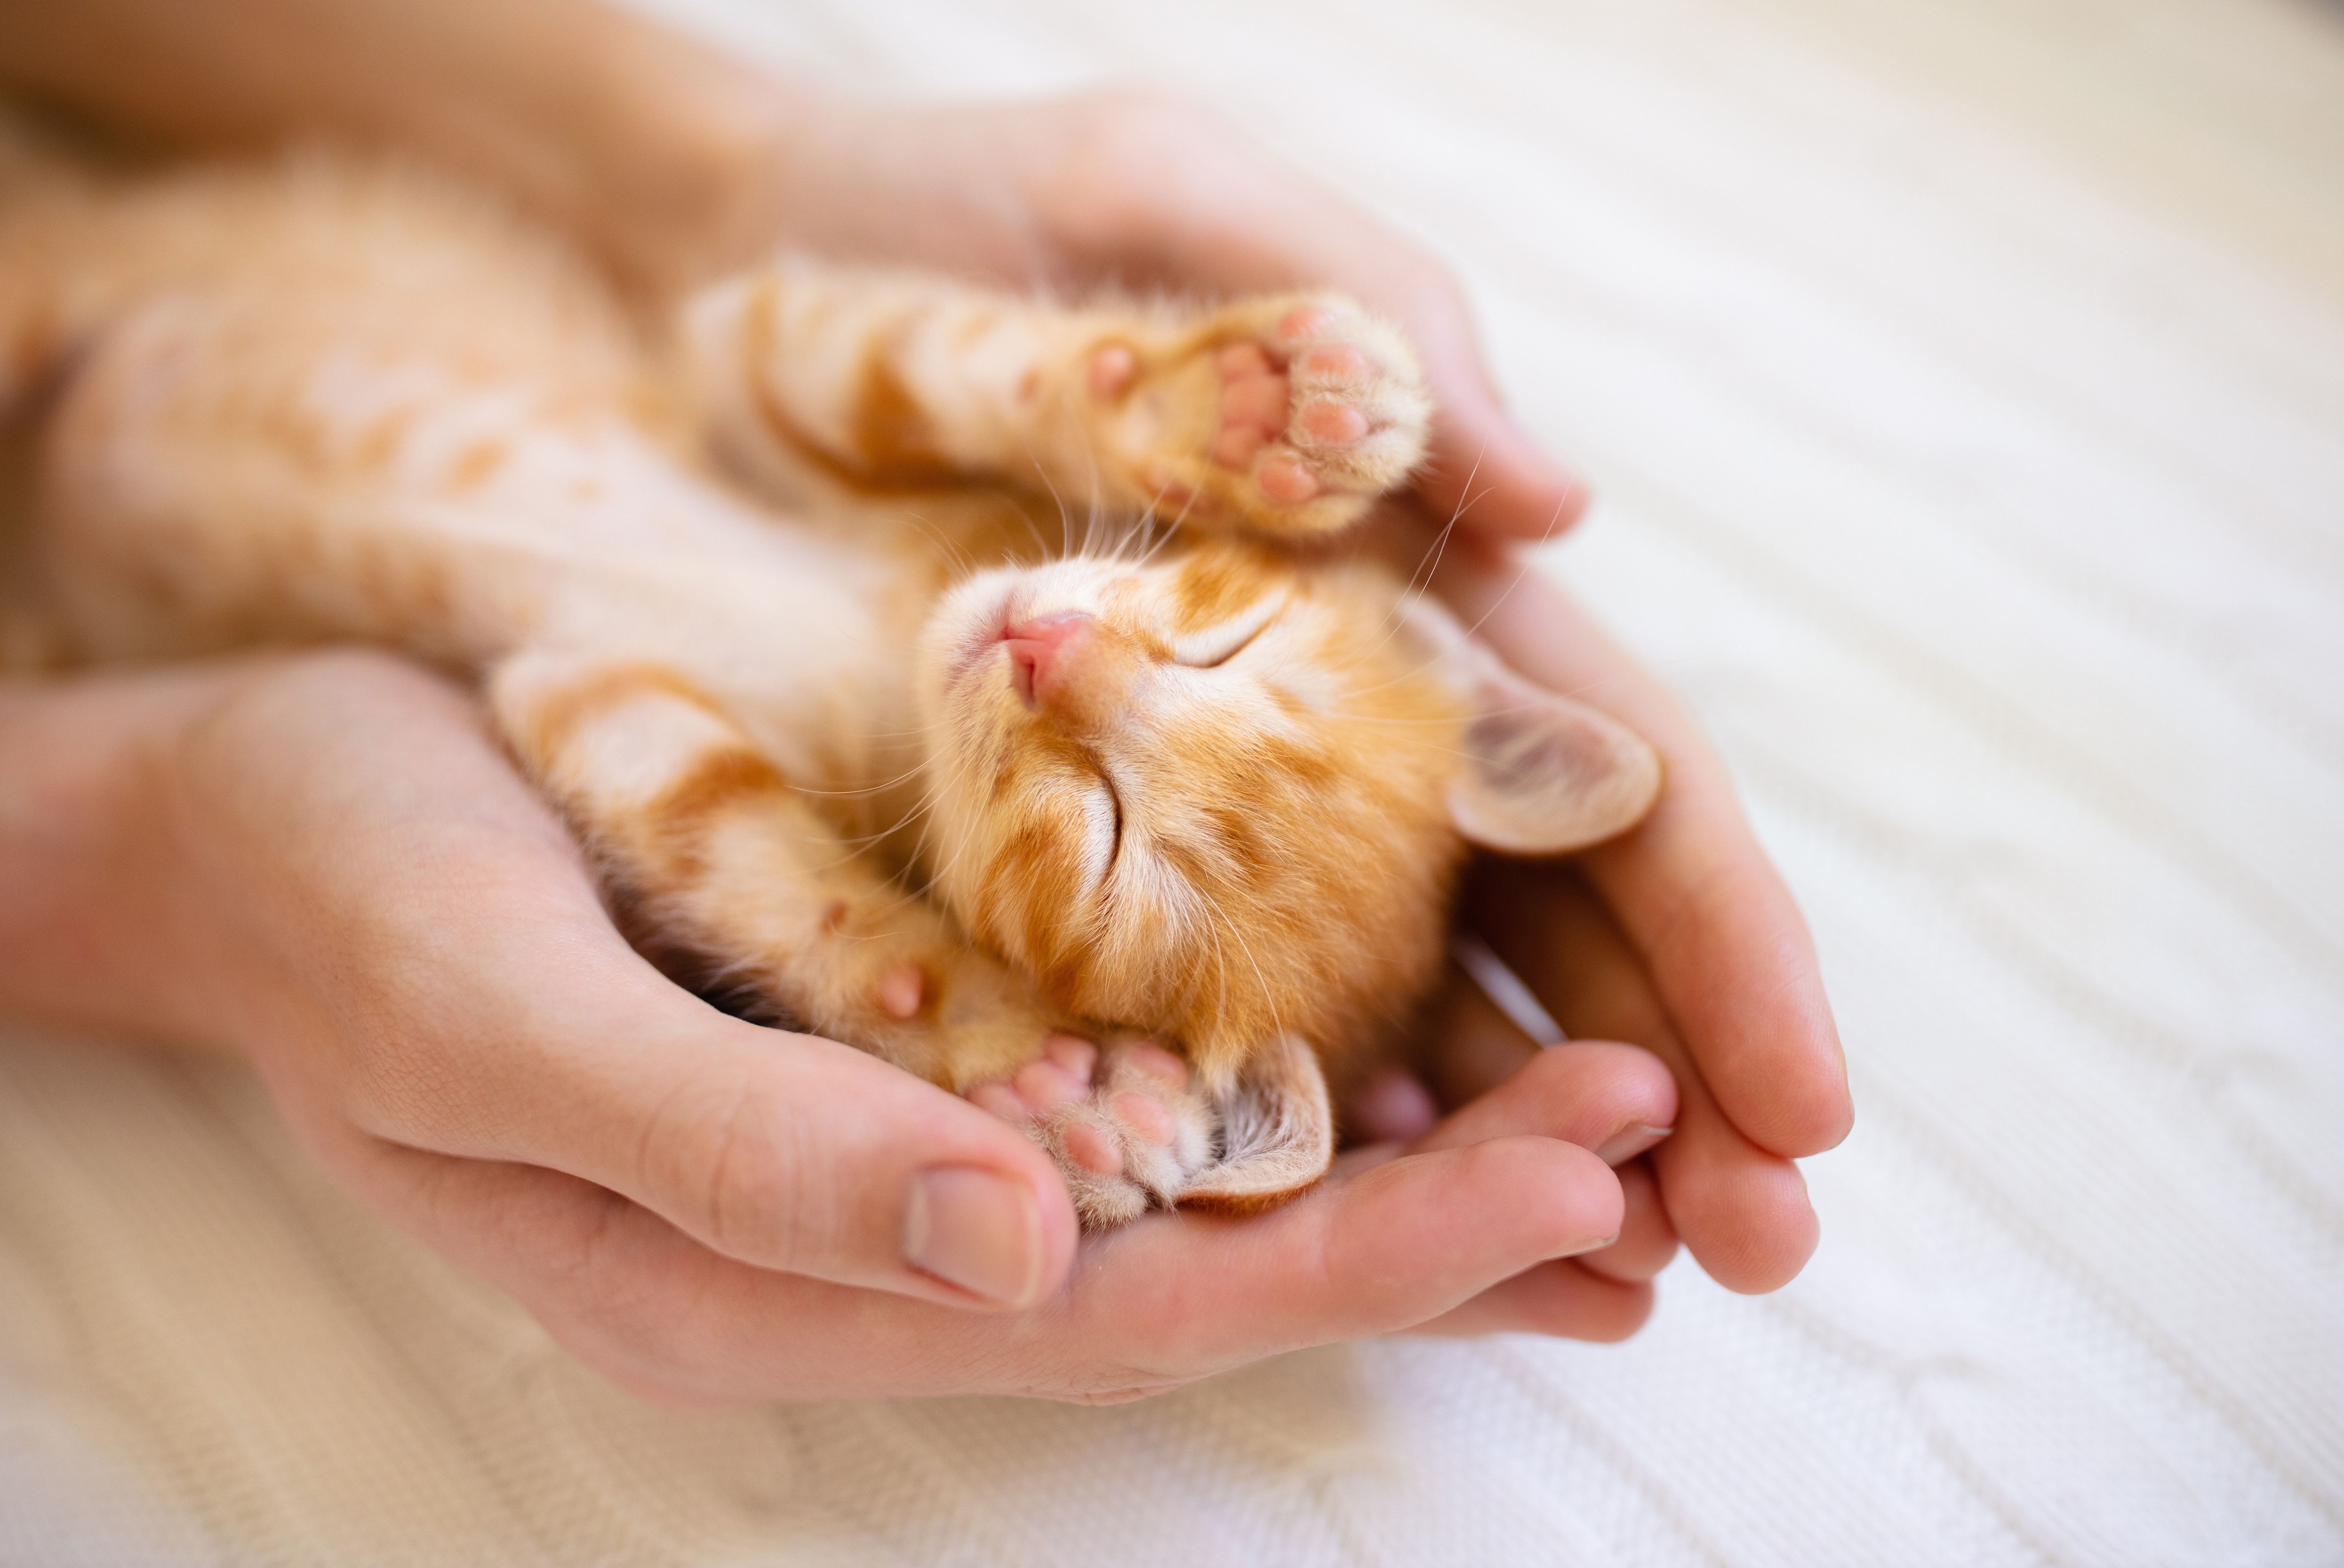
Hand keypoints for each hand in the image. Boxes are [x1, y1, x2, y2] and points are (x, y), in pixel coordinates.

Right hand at [0, 650, 1679, 1401]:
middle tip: (1652, 1138)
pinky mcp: (901, 1033)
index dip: (1354, 1256)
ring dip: (1400, 1161)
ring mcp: (887, 1139)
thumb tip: (1011, 1249)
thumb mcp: (495, 1020)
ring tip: (1616, 1119)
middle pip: (1196, 1261)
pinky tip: (1424, 1045)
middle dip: (1434, 1214)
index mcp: (774, 1266)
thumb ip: (745, 1153)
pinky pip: (1129, 1084)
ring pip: (1193, 1187)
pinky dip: (1284, 1075)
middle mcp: (863, 1229)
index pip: (1122, 1304)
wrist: (256, 816)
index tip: (1562, 1180)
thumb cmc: (344, 898)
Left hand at [752, 95, 1852, 1292]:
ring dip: (1511, 1149)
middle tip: (1751, 1249)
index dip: (1715, 933)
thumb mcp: (1161, 198)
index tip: (1803, 1094)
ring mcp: (1183, 811)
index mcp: (1391, 575)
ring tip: (1616, 1287)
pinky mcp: (1029, 866)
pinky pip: (1182, 1023)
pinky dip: (1298, 1137)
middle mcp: (1315, 719)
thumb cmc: (934, 213)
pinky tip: (1376, 1239)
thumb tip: (1562, 501)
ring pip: (1393, 1007)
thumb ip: (1364, 325)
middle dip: (1659, 1084)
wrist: (695, 280)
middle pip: (1529, 925)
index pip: (1599, 770)